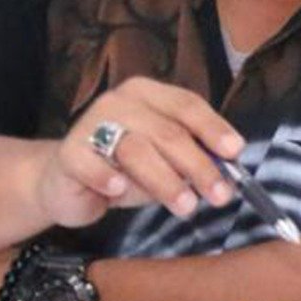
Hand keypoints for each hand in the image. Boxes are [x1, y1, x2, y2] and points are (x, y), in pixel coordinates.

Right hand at [39, 77, 244, 228]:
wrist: (65, 180)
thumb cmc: (123, 167)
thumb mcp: (163, 160)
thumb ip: (190, 158)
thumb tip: (228, 170)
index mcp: (149, 94)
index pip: (187, 105)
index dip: (213, 128)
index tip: (235, 152)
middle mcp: (120, 101)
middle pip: (167, 131)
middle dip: (198, 166)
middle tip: (220, 195)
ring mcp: (90, 123)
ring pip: (136, 149)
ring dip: (166, 180)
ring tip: (186, 206)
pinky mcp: (69, 151)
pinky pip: (92, 164)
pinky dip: (108, 177)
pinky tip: (119, 190)